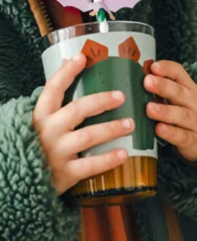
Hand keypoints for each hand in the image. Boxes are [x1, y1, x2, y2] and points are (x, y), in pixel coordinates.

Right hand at [33, 54, 133, 195]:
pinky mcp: (64, 173)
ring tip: (130, 123)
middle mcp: (48, 131)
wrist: (21, 183)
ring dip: (111, 128)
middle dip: (101, 101)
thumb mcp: (42, 124)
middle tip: (121, 96)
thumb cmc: (39, 146)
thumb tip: (77, 72)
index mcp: (41, 116)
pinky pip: (90, 166)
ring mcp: (56, 152)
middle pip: (77, 110)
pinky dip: (108, 159)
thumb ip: (58, 106)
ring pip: (88, 136)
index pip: (52, 89)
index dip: (67, 72)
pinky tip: (124, 154)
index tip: (83, 58)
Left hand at [145, 61, 196, 162]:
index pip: (179, 73)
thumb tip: (138, 75)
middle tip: (147, 82)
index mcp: (190, 88)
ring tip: (149, 109)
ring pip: (181, 115)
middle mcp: (195, 102)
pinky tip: (159, 129)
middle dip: (163, 86)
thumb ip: (164, 87)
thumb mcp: (182, 98)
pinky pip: (181, 136)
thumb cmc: (190, 113)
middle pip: (179, 92)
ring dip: (165, 111)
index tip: (153, 67)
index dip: (166, 69)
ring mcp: (196, 121)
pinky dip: (170, 133)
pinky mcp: (193, 140)